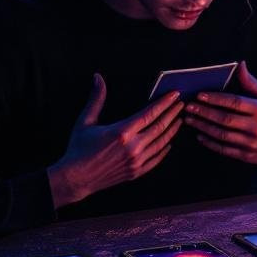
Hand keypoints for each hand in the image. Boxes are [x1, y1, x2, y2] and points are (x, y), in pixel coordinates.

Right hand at [47, 74, 183, 207]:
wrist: (75, 178)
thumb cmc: (79, 148)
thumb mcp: (85, 121)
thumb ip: (96, 99)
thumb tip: (98, 78)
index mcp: (122, 132)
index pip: (150, 114)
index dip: (164, 103)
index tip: (174, 95)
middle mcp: (133, 147)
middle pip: (160, 127)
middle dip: (173, 113)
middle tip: (181, 104)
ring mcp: (136, 162)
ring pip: (161, 143)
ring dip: (172, 130)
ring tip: (179, 120)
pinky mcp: (136, 173)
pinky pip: (156, 160)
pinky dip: (164, 150)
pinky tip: (169, 143)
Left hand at [183, 61, 256, 166]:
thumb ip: (251, 83)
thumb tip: (240, 64)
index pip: (234, 102)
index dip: (215, 99)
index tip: (200, 95)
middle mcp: (256, 127)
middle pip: (224, 119)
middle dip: (204, 112)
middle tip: (189, 107)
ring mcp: (251, 143)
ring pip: (222, 135)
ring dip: (203, 127)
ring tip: (190, 120)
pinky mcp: (247, 156)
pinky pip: (224, 149)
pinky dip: (210, 143)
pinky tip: (200, 135)